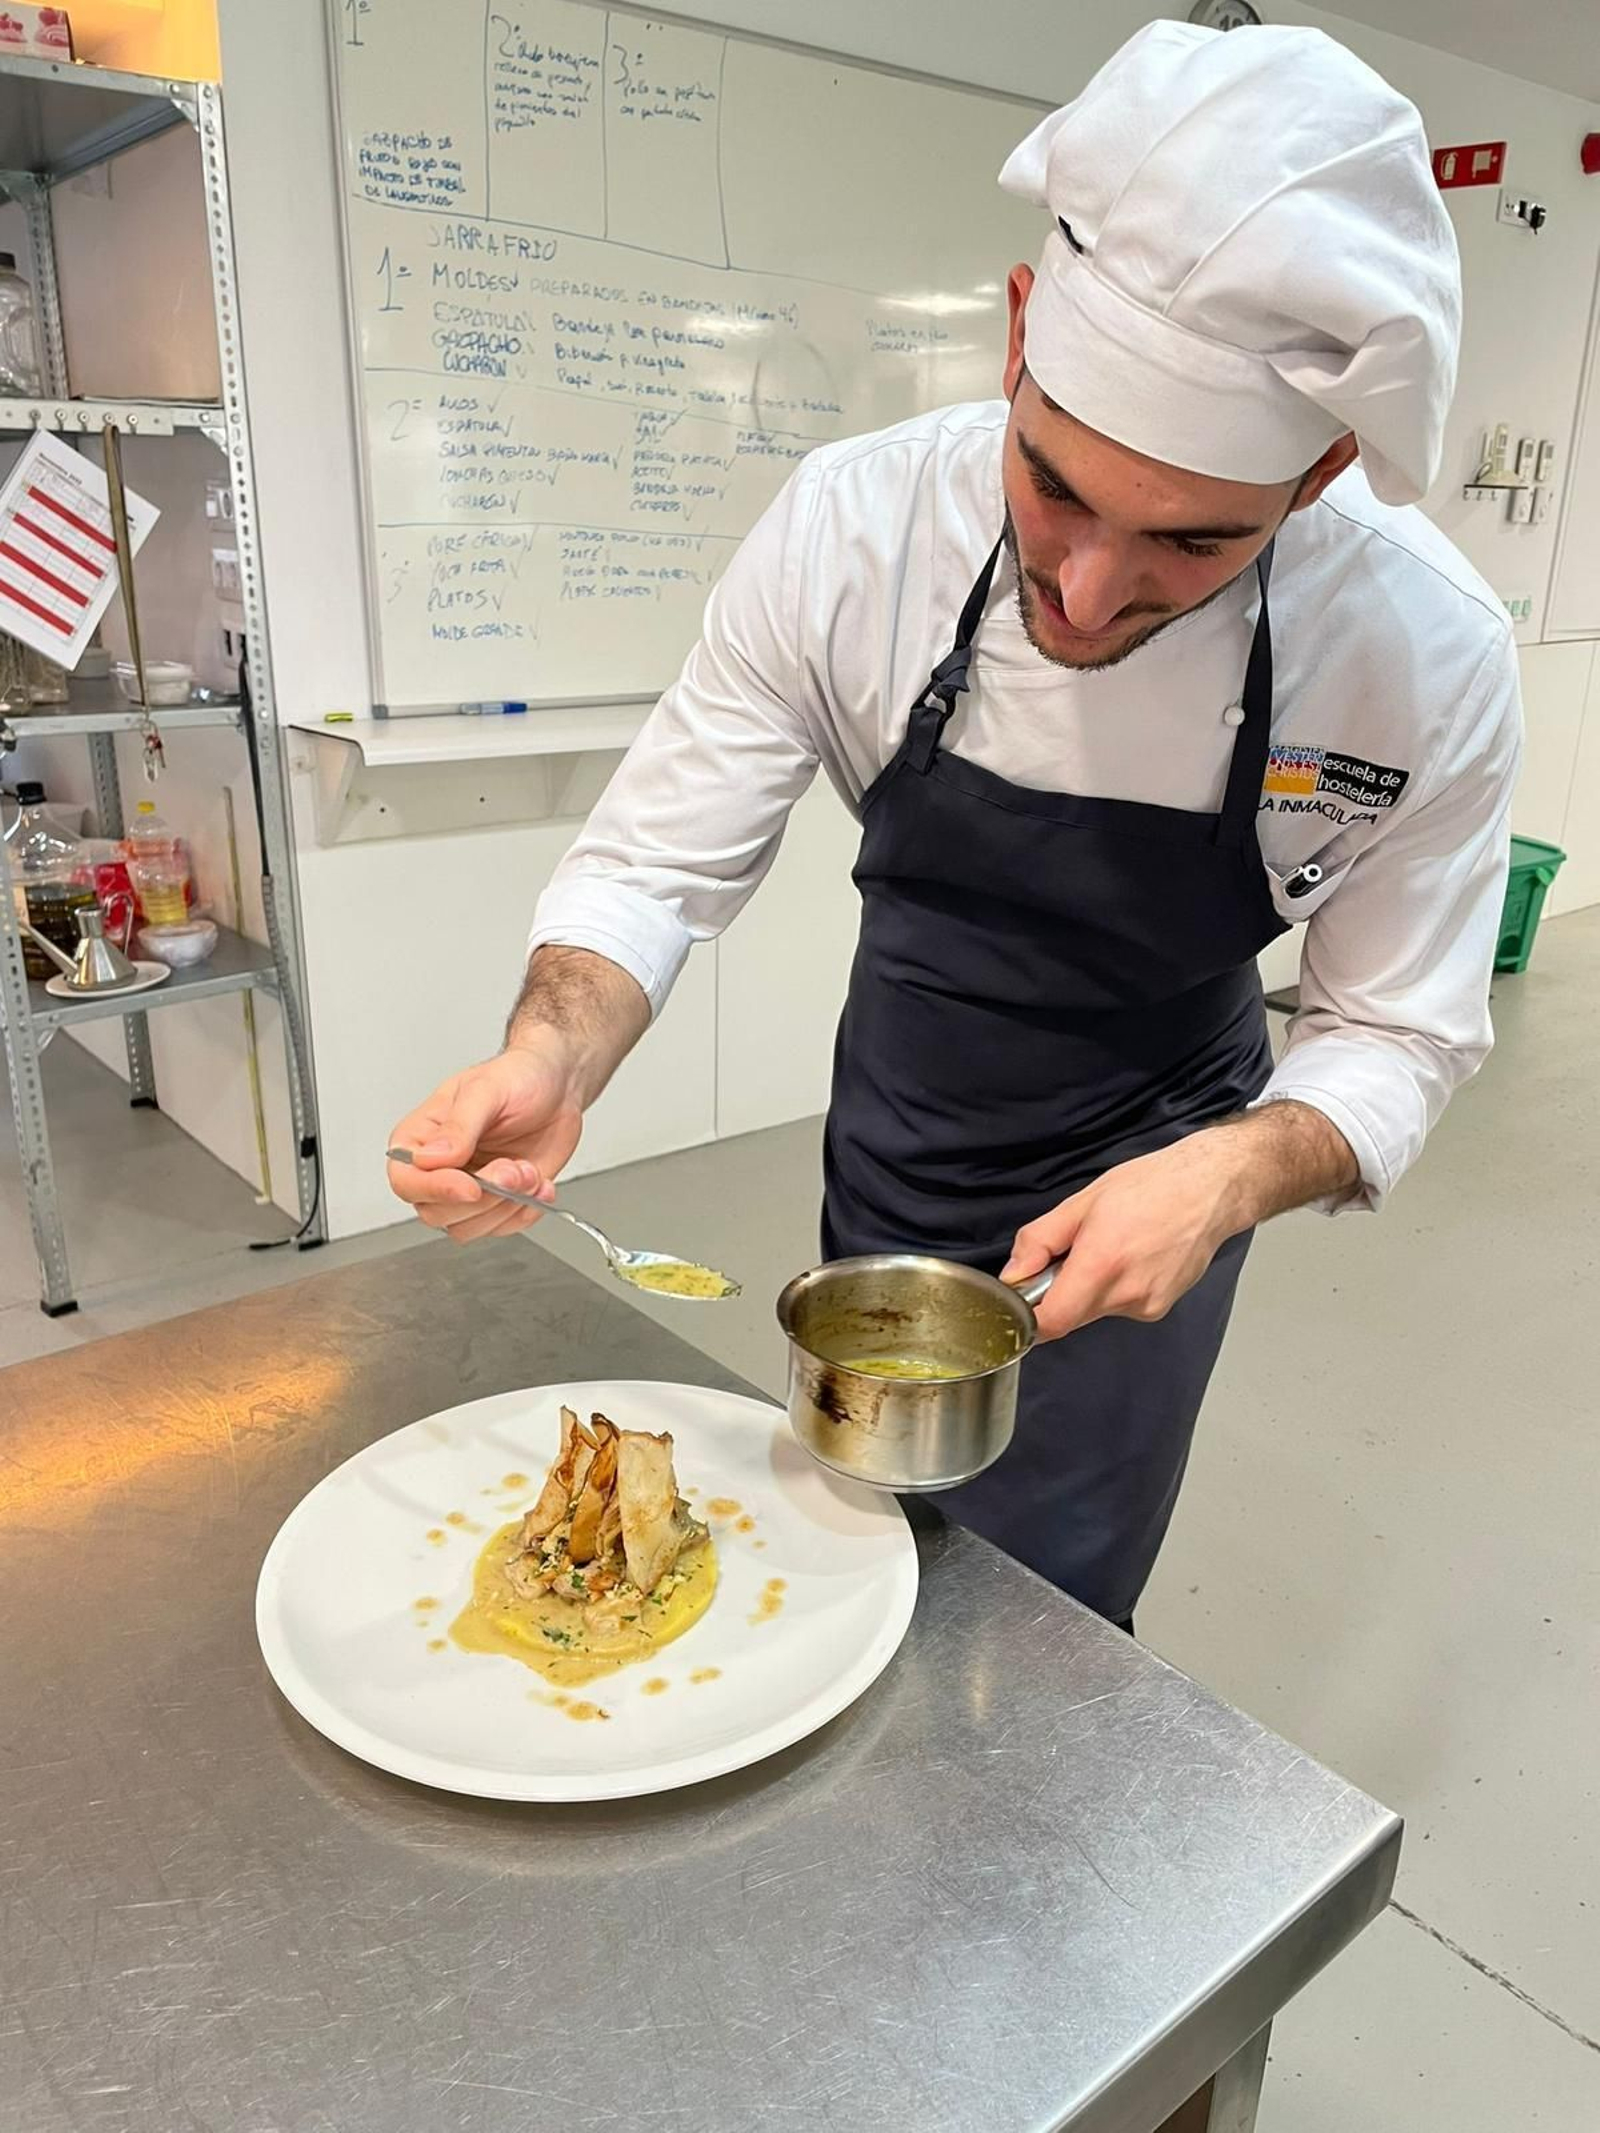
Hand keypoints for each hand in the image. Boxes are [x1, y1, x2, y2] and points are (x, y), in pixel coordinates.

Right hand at [386, 1032, 583, 1243]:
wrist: (558, 1085)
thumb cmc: (517, 1076)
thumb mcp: (487, 1090)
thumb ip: (458, 1126)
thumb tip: (429, 1157)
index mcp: (420, 1138)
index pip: (406, 1180)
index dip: (436, 1190)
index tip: (471, 1186)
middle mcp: (439, 1169)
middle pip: (436, 1212)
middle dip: (483, 1198)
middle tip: (514, 1169)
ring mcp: (468, 1188)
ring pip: (469, 1228)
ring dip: (507, 1205)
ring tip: (529, 1171)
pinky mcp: (498, 1202)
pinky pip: (502, 1228)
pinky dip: (526, 1211)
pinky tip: (539, 1183)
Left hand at [1001, 1104, 1358, 1339]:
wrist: (1212, 1189)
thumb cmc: (1152, 1186)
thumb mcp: (1082, 1201)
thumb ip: (1040, 1240)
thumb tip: (1014, 1273)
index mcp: (1101, 1264)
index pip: (1051, 1323)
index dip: (1027, 1317)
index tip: (1021, 1299)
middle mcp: (1127, 1293)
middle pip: (1070, 1317)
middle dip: (1060, 1292)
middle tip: (1072, 1254)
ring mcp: (1147, 1305)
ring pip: (1095, 1312)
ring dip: (1089, 1289)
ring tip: (1112, 1248)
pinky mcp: (1160, 1308)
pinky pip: (1120, 1307)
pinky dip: (1114, 1289)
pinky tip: (1132, 1257)